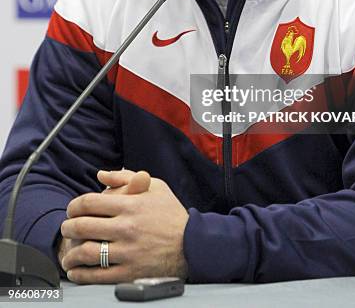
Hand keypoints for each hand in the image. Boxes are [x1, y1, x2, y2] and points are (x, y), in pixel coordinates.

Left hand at [59, 173, 188, 283]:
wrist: (192, 243)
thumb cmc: (172, 214)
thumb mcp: (155, 186)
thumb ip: (126, 178)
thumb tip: (101, 175)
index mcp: (131, 205)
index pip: (90, 203)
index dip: (74, 206)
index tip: (72, 210)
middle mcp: (127, 227)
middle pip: (83, 226)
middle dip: (68, 227)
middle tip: (67, 228)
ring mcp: (127, 251)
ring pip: (87, 252)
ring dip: (71, 253)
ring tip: (69, 252)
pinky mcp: (129, 272)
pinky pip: (97, 275)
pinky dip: (82, 274)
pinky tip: (77, 270)